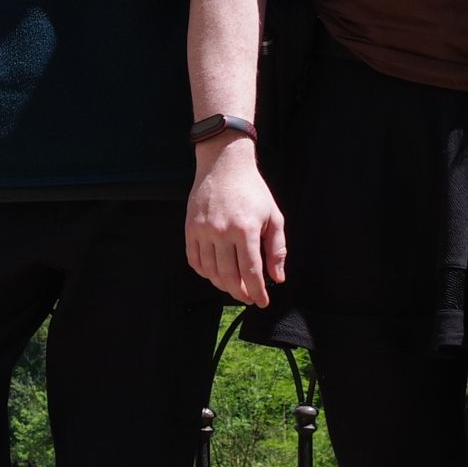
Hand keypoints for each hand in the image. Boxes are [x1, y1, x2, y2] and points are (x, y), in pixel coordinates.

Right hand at [184, 142, 287, 307]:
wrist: (223, 164)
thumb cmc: (253, 190)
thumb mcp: (274, 216)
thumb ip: (277, 249)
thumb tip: (277, 278)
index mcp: (246, 229)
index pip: (251, 271)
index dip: (257, 291)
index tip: (262, 302)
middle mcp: (222, 232)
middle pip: (229, 276)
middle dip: (241, 293)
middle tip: (249, 299)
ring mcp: (203, 230)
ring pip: (211, 272)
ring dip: (223, 286)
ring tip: (235, 288)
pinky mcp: (190, 228)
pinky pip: (195, 260)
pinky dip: (205, 273)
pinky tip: (216, 274)